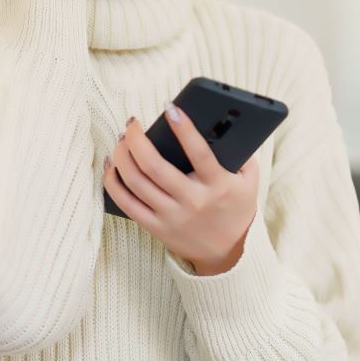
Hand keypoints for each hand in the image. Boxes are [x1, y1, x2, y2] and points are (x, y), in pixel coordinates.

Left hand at [105, 105, 259, 272]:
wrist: (228, 252)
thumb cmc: (236, 208)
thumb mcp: (248, 181)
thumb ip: (242, 154)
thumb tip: (223, 123)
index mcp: (218, 185)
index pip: (199, 153)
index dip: (184, 128)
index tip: (170, 108)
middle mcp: (192, 201)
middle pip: (155, 167)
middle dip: (137, 140)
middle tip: (131, 124)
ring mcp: (171, 217)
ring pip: (136, 183)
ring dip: (122, 156)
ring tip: (121, 140)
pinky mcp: (156, 228)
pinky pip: (127, 204)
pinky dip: (113, 182)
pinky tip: (111, 165)